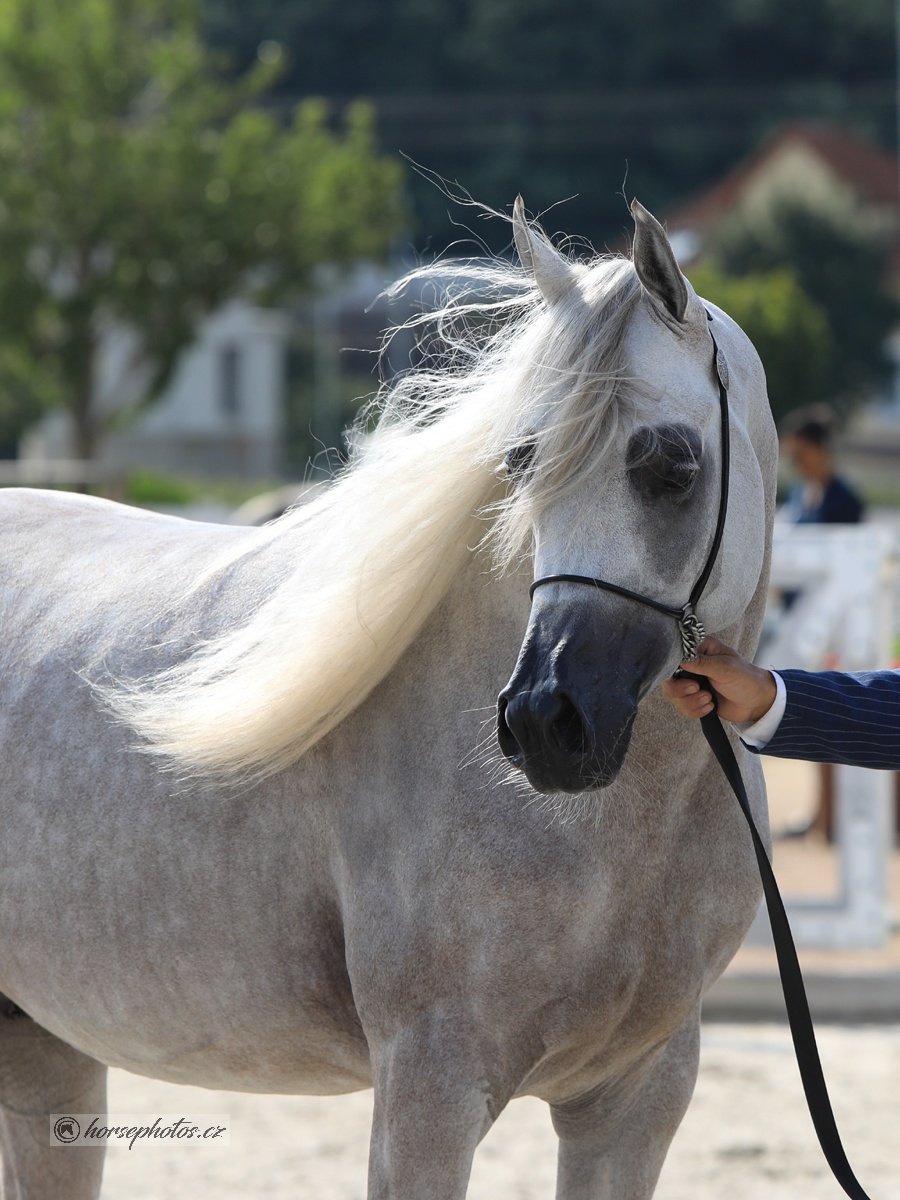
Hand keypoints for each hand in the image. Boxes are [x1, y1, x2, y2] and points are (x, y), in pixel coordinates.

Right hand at [660, 636, 776, 723]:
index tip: (689, 678)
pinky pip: (682, 708)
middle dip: (681, 690)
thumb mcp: (725, 667)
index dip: (673, 668)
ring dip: (690, 702)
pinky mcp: (693, 699)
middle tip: (697, 689)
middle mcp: (691, 665)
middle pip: (668, 678)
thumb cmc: (745, 678)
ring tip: (709, 699)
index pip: (673, 655)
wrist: (756, 702)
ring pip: (673, 696)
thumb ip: (701, 663)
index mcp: (698, 649)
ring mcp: (690, 683)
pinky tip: (710, 706)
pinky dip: (695, 710)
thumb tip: (680, 659)